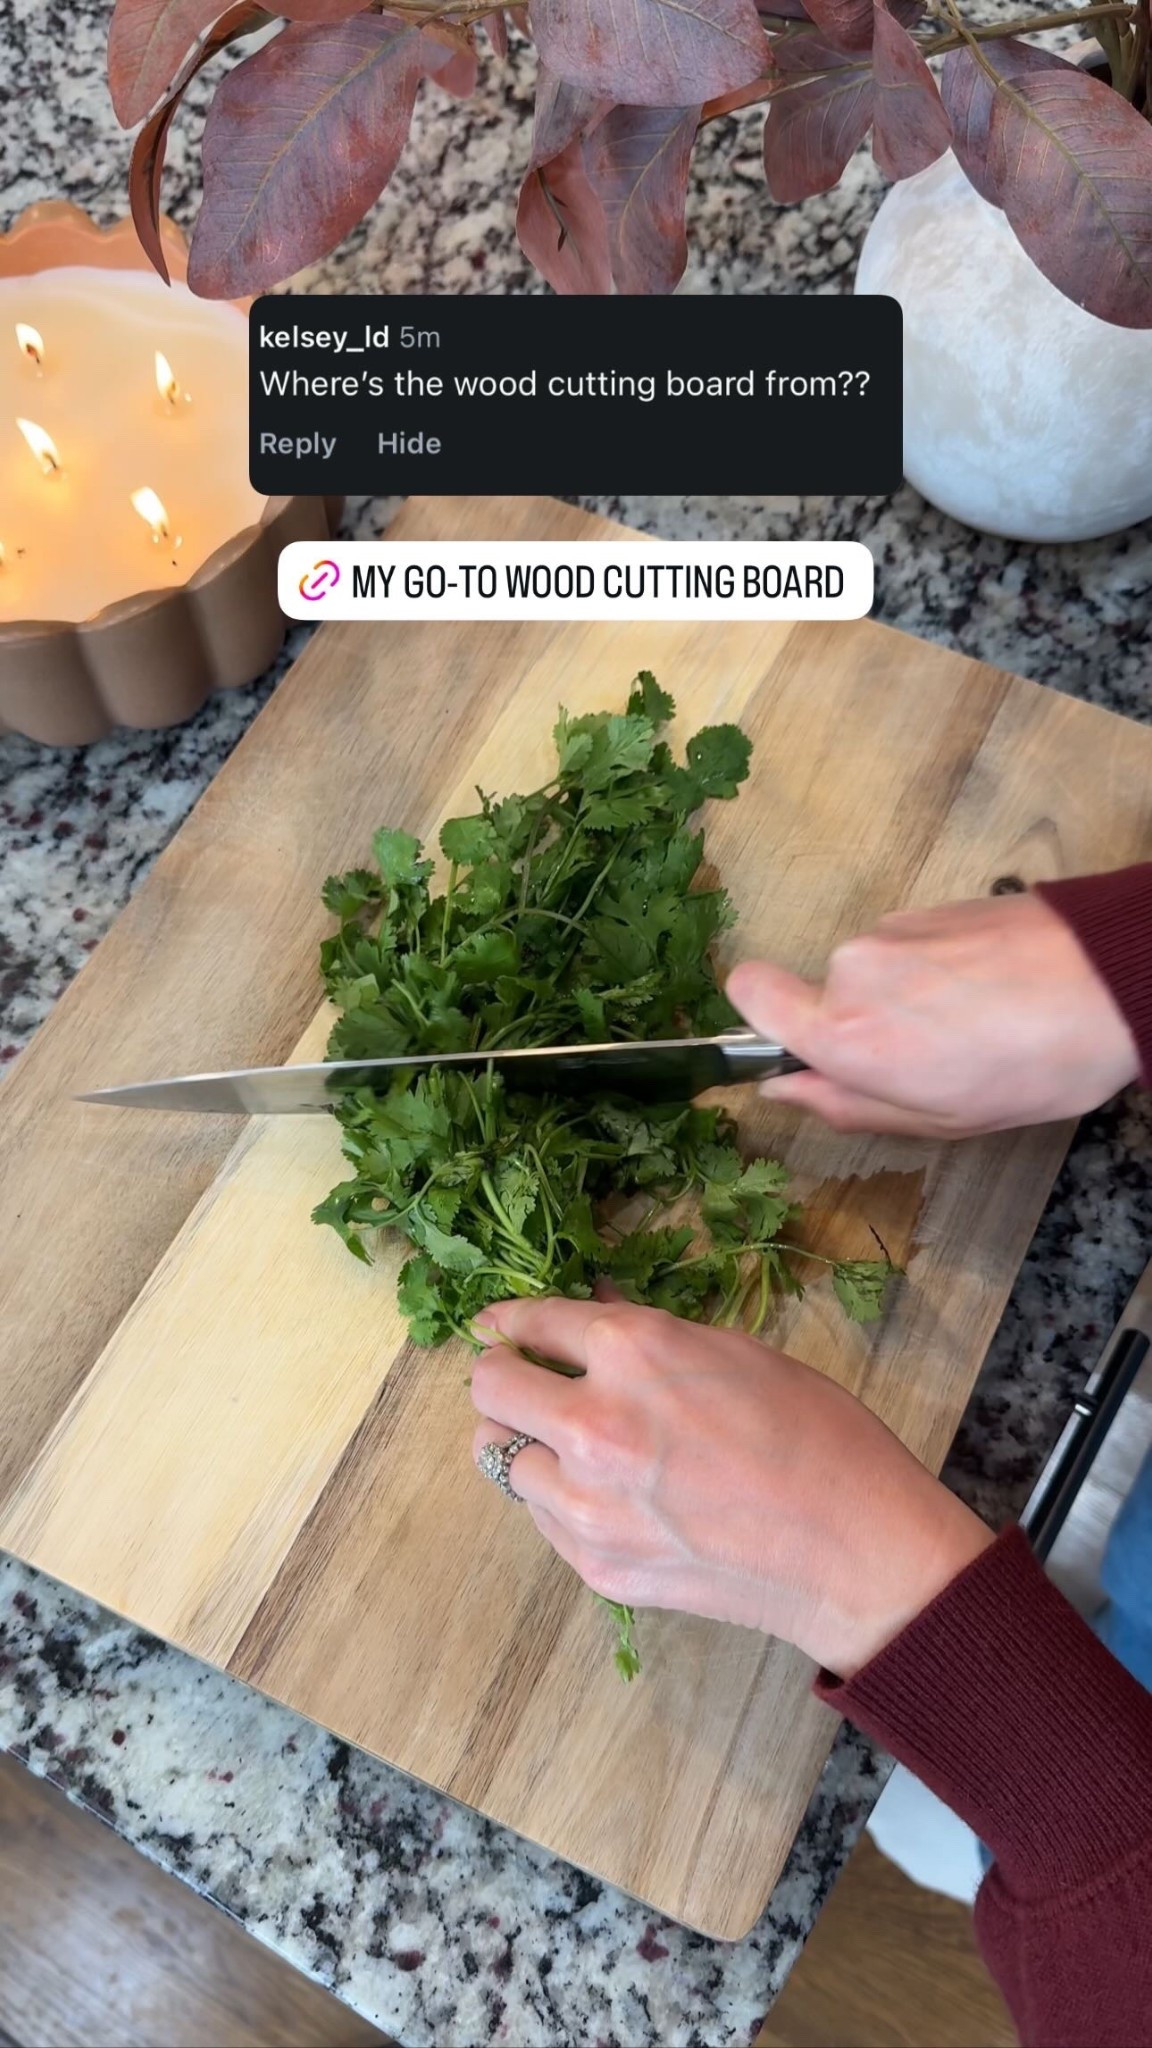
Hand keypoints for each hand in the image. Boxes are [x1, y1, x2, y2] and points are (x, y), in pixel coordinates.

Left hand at [470, 1297, 991, 1677]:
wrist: (855, 1551)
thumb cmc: (816, 1434)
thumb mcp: (733, 1351)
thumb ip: (646, 1337)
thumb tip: (589, 1315)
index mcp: (632, 1350)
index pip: (533, 1323)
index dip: (510, 1321)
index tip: (496, 1326)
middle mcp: (593, 1422)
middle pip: (488, 1389)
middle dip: (502, 1377)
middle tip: (524, 1382)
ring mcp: (588, 1502)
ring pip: (498, 1458)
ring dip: (524, 1442)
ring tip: (568, 1444)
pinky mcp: (595, 1563)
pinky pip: (539, 1517)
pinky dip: (555, 1498)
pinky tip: (605, 1494)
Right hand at [727, 891, 1138, 1138]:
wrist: (1113, 978)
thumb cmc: (1036, 1063)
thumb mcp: (939, 1119)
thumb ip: (847, 1105)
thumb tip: (785, 1089)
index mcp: (844, 1033)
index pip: (748, 994)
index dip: (761, 1021)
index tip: (798, 1049)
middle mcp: (852, 969)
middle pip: (823, 998)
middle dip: (863, 1030)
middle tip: (930, 1064)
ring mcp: (893, 930)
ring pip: (871, 977)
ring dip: (907, 1004)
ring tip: (976, 1031)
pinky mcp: (931, 907)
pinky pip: (909, 952)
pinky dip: (938, 977)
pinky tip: (992, 1000)